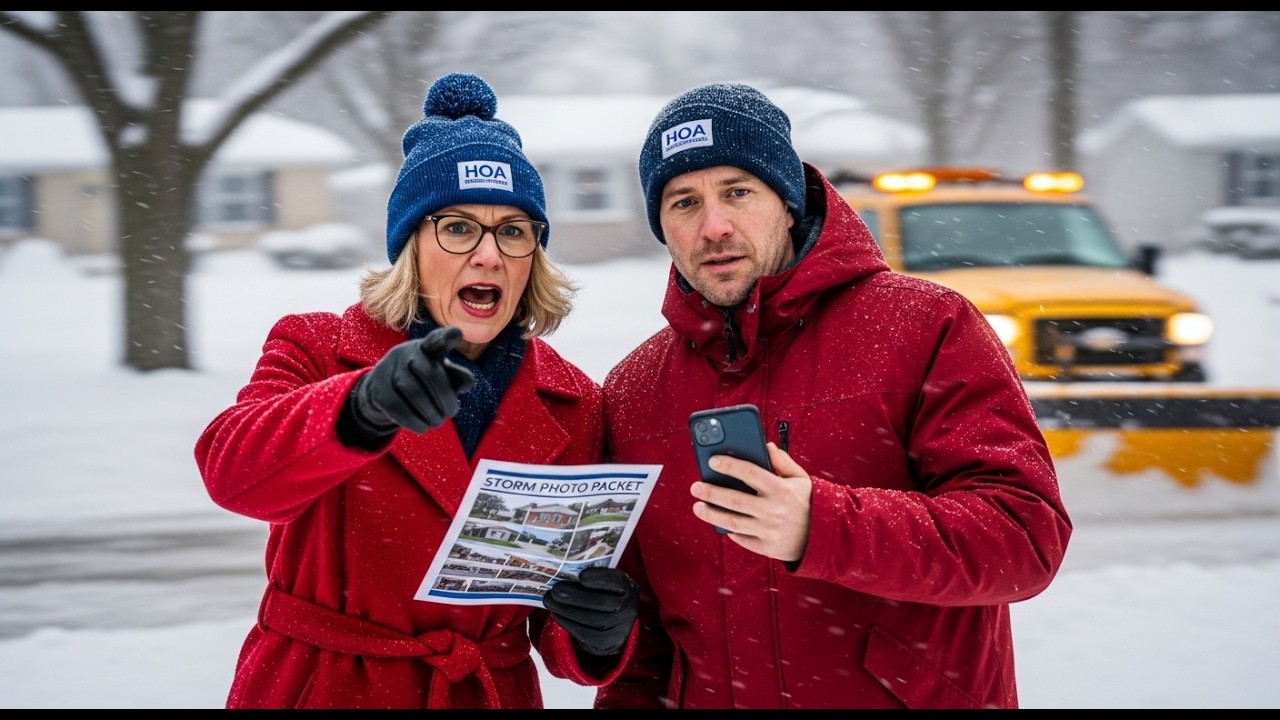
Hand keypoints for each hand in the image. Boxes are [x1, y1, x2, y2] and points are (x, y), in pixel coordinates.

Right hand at [350, 326, 475, 433]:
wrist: (385, 390)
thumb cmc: (424, 381)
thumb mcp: (443, 377)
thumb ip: (457, 377)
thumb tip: (468, 381)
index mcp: (428, 347)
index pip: (437, 339)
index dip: (446, 337)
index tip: (457, 333)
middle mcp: (407, 352)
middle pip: (429, 372)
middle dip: (444, 395)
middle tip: (451, 413)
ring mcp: (389, 367)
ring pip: (412, 390)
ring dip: (429, 411)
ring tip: (437, 422)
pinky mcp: (378, 387)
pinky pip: (396, 406)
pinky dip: (413, 420)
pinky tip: (422, 428)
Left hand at [542, 567, 638, 656]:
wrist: (611, 629)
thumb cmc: (603, 597)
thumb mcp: (606, 585)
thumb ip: (592, 577)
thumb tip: (565, 569)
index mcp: (629, 589)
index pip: (618, 582)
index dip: (600, 578)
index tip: (581, 575)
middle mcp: (629, 609)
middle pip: (603, 602)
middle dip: (576, 595)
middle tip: (556, 589)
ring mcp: (619, 629)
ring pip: (591, 619)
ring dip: (565, 608)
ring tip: (549, 599)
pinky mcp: (605, 644)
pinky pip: (584, 633)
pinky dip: (566, 621)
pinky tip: (555, 612)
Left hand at [691, 442, 812, 562]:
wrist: (823, 537)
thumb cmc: (807, 503)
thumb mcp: (801, 479)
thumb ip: (783, 462)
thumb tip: (766, 446)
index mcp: (781, 489)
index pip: (750, 473)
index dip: (729, 466)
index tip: (712, 461)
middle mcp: (773, 510)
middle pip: (735, 500)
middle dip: (711, 492)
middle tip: (695, 487)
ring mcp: (769, 531)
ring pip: (733, 522)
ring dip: (711, 514)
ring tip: (697, 507)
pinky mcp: (767, 547)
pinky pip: (742, 538)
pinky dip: (729, 531)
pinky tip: (718, 522)